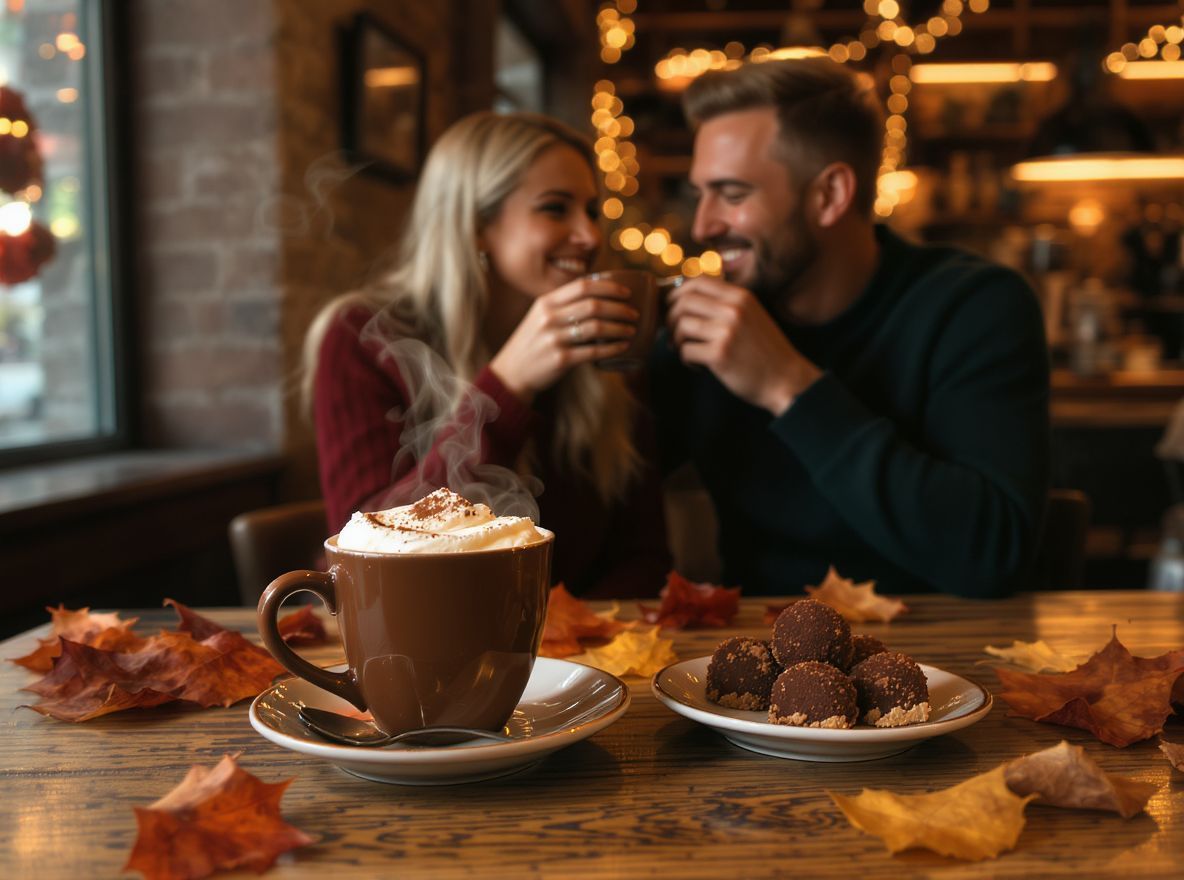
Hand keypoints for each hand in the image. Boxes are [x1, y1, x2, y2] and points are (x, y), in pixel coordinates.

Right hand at [489, 277, 638, 400]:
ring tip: (631, 330)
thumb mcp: (541, 316)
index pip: (583, 286)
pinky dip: (612, 348)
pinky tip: (623, 346)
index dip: (609, 287)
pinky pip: (593, 351)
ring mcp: (554, 338)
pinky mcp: (560, 359)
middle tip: (634, 313)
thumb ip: (563, 305)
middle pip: (593, 305)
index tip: (626, 292)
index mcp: (546, 302)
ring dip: (619, 328)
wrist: (512, 372)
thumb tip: (600, 295)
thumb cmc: (533, 342)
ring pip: (596, 327)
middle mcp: (549, 318)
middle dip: (620, 308)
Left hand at [666, 275, 820, 414]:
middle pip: (683, 302)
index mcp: (741, 296)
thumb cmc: (764, 351)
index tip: (671, 306)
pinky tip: (698, 367)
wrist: (786, 379)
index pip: (698, 281)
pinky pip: (686, 351)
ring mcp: (727, 331)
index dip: (677, 292)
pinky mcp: (720, 355)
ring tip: (687, 351)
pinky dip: (686, 360)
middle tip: (672, 334)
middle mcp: (733, 309)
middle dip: (670, 318)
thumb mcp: (751, 316)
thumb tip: (682, 300)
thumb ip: (725, 304)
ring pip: (681, 326)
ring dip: (677, 341)